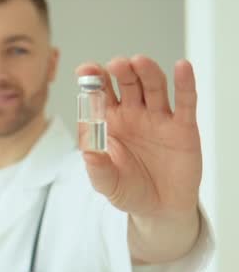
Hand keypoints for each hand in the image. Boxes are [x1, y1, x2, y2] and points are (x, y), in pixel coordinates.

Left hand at [76, 55, 201, 262]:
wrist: (160, 209)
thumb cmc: (129, 190)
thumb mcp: (107, 183)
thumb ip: (97, 169)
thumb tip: (87, 153)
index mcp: (109, 121)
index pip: (99, 93)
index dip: (92, 79)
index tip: (85, 70)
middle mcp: (132, 114)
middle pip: (126, 83)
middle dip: (121, 70)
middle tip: (116, 65)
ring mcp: (157, 118)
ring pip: (153, 87)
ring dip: (147, 72)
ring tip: (139, 62)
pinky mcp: (182, 127)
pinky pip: (185, 102)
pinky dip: (185, 83)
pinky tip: (183, 67)